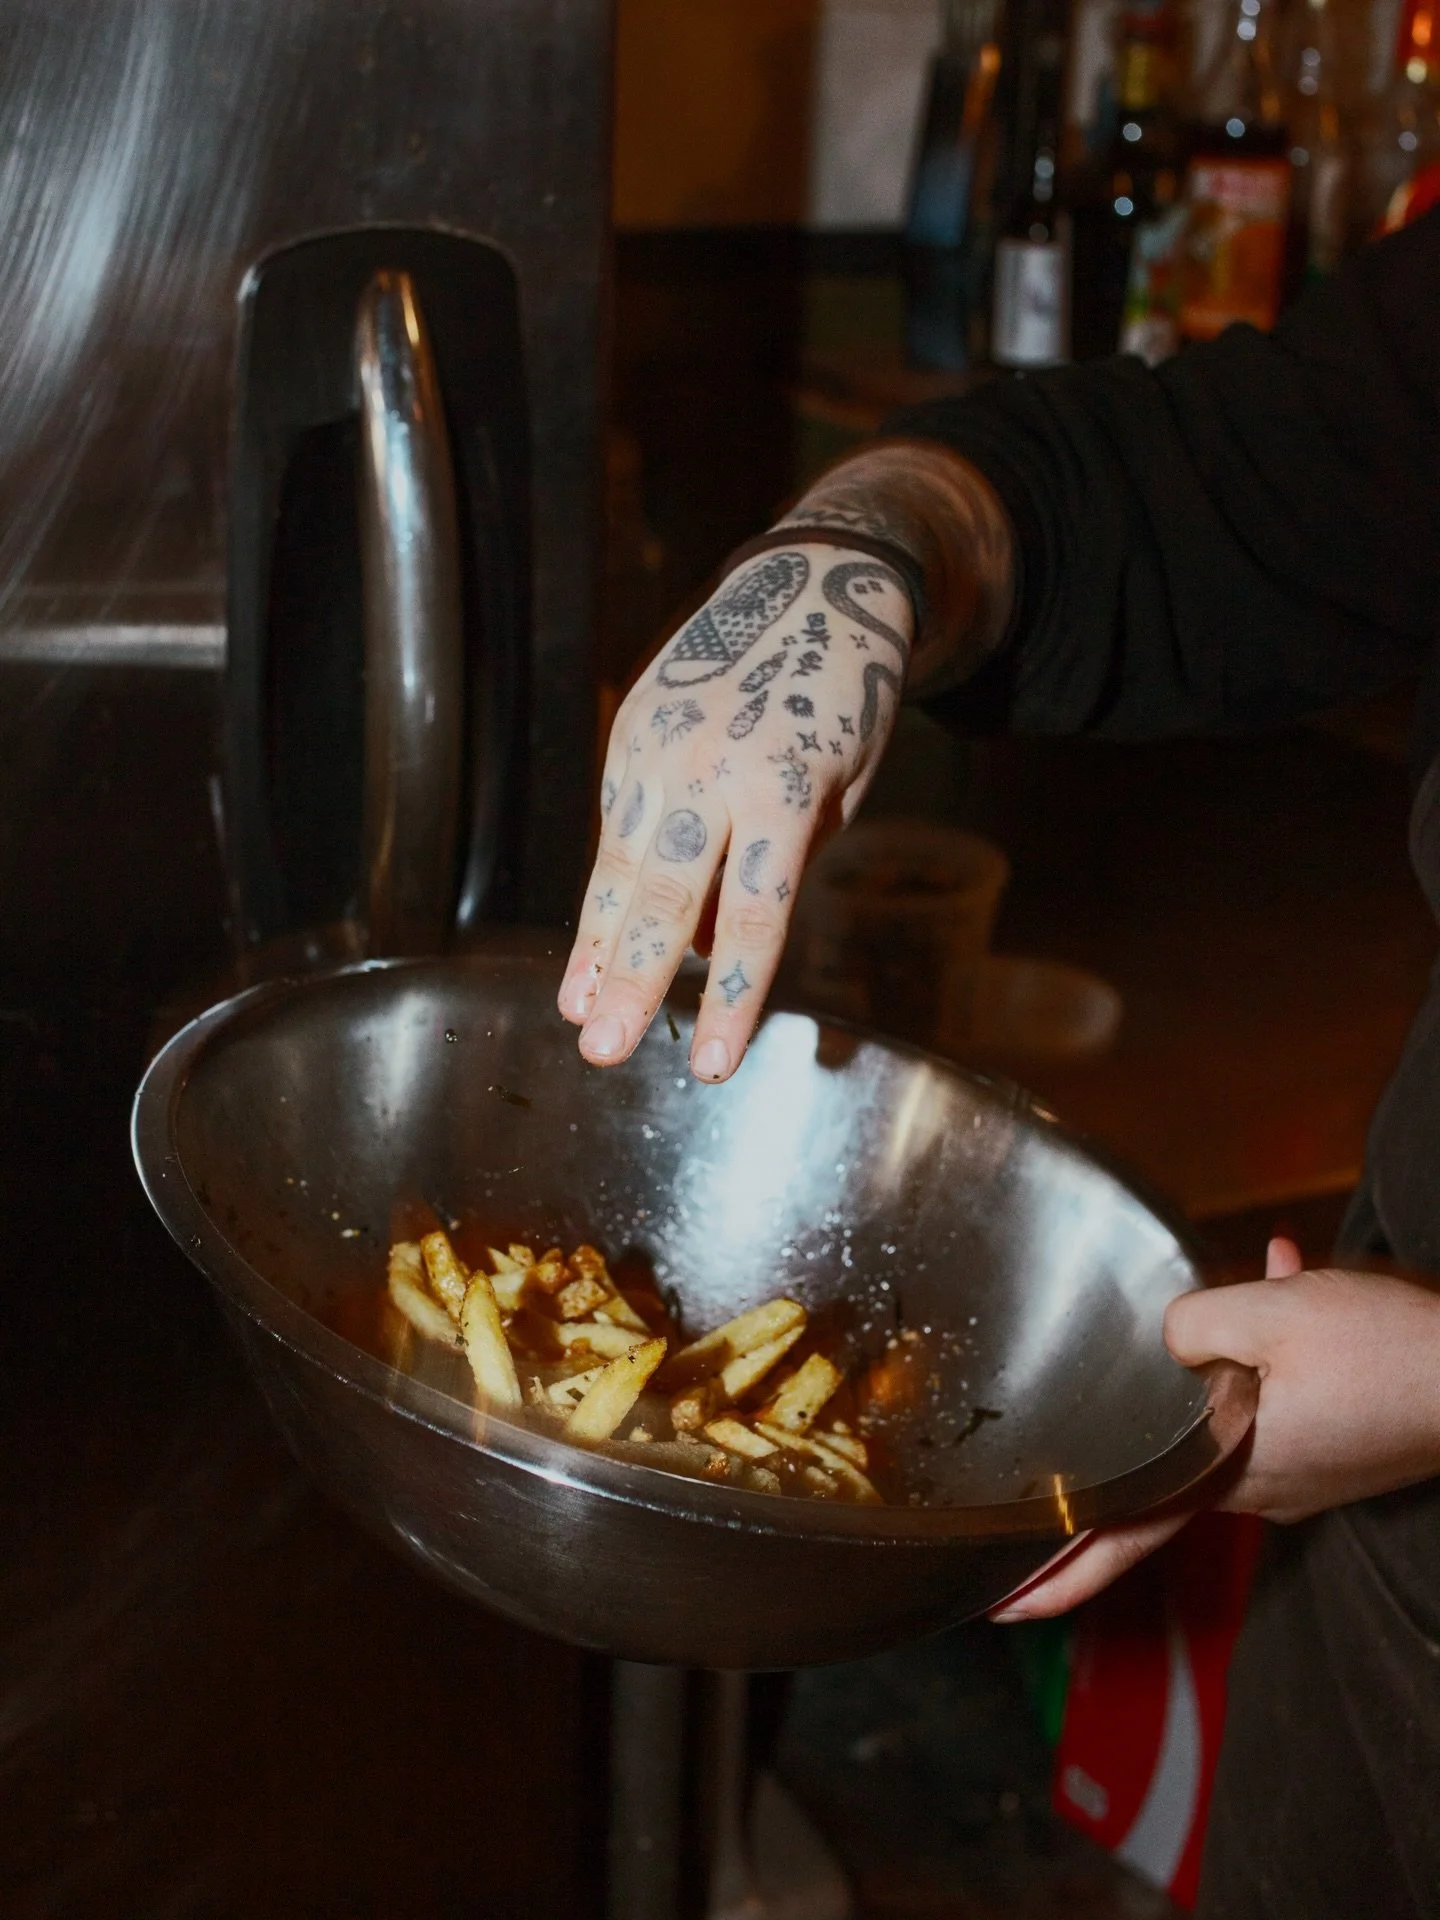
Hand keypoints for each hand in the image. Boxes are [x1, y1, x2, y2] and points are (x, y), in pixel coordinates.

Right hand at [557, 544, 913, 1079]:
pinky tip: (593, 951)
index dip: (732, 998)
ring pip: (621, 866)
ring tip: (577, 1014)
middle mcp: (709, 769)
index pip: (752, 916)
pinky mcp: (631, 733)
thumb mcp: (843, 789)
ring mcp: (659, 747)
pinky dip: (607, 892)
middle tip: (604, 1052)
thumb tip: (704, 943)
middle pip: (664, 898)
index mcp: (780, 787)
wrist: (816, 580)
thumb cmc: (848, 700)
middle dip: (633, 982)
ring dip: (597, 947)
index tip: (715, 1068)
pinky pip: (617, 828)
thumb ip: (782, 865)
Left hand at [991, 1235, 1439, 1619]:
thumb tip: (1163, 1337)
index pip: (1122, 1535)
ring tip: (1225, 1300)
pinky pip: (1271, 1401)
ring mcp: (1296, 1475)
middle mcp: (1256, 1489)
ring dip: (1209, 1368)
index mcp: (1226, 1470)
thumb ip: (1192, 1321)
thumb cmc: (1391, 1356)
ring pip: (1220, 1422)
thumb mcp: (1272, 1314)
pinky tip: (1285, 1284)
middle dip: (1114, 1460)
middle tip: (1042, 1488)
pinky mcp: (1328, 1451)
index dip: (1059, 1574)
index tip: (1003, 1608)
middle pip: (1158, 1479)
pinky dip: (1266, 1350)